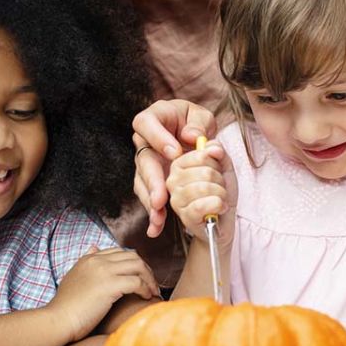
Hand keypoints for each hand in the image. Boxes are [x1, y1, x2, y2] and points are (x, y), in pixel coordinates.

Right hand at [46, 247, 158, 341]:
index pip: (121, 252)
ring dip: (149, 279)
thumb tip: (94, 247)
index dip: (135, 264)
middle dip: (146, 270)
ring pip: (138, 266)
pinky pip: (137, 282)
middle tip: (152, 285)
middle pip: (133, 257)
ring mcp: (103, 271)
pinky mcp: (109, 285)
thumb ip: (86, 263)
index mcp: (90, 258)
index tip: (142, 277)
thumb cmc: (67, 306)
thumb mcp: (75, 277)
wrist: (57, 321)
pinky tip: (147, 297)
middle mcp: (97, 260)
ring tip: (152, 291)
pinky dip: (146, 289)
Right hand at [132, 100, 216, 236]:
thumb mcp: (202, 117)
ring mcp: (147, 164)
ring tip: (159, 215)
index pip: (146, 123)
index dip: (158, 138)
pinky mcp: (152, 182)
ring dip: (151, 201)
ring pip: (143, 183)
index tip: (175, 153)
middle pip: (143, 161)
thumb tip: (192, 138)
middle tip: (161, 197)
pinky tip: (156, 228)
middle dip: (153, 181)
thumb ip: (199, 124)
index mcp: (154, 119)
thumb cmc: (196, 122)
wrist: (193, 134)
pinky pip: (149, 198)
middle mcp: (145, 142)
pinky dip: (154, 214)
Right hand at [166, 140, 236, 248]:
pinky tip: (218, 209)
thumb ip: (219, 152)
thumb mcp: (224, 166)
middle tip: (218, 189)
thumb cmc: (220, 192)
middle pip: (205, 171)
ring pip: (205, 188)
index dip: (216, 164)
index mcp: (179, 165)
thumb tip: (212, 147)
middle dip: (220, 181)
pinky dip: (218, 206)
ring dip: (221, 194)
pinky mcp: (184, 215)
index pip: (201, 155)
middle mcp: (172, 180)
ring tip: (218, 199)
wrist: (224, 220)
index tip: (215, 172)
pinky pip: (202, 205)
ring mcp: (176, 198)